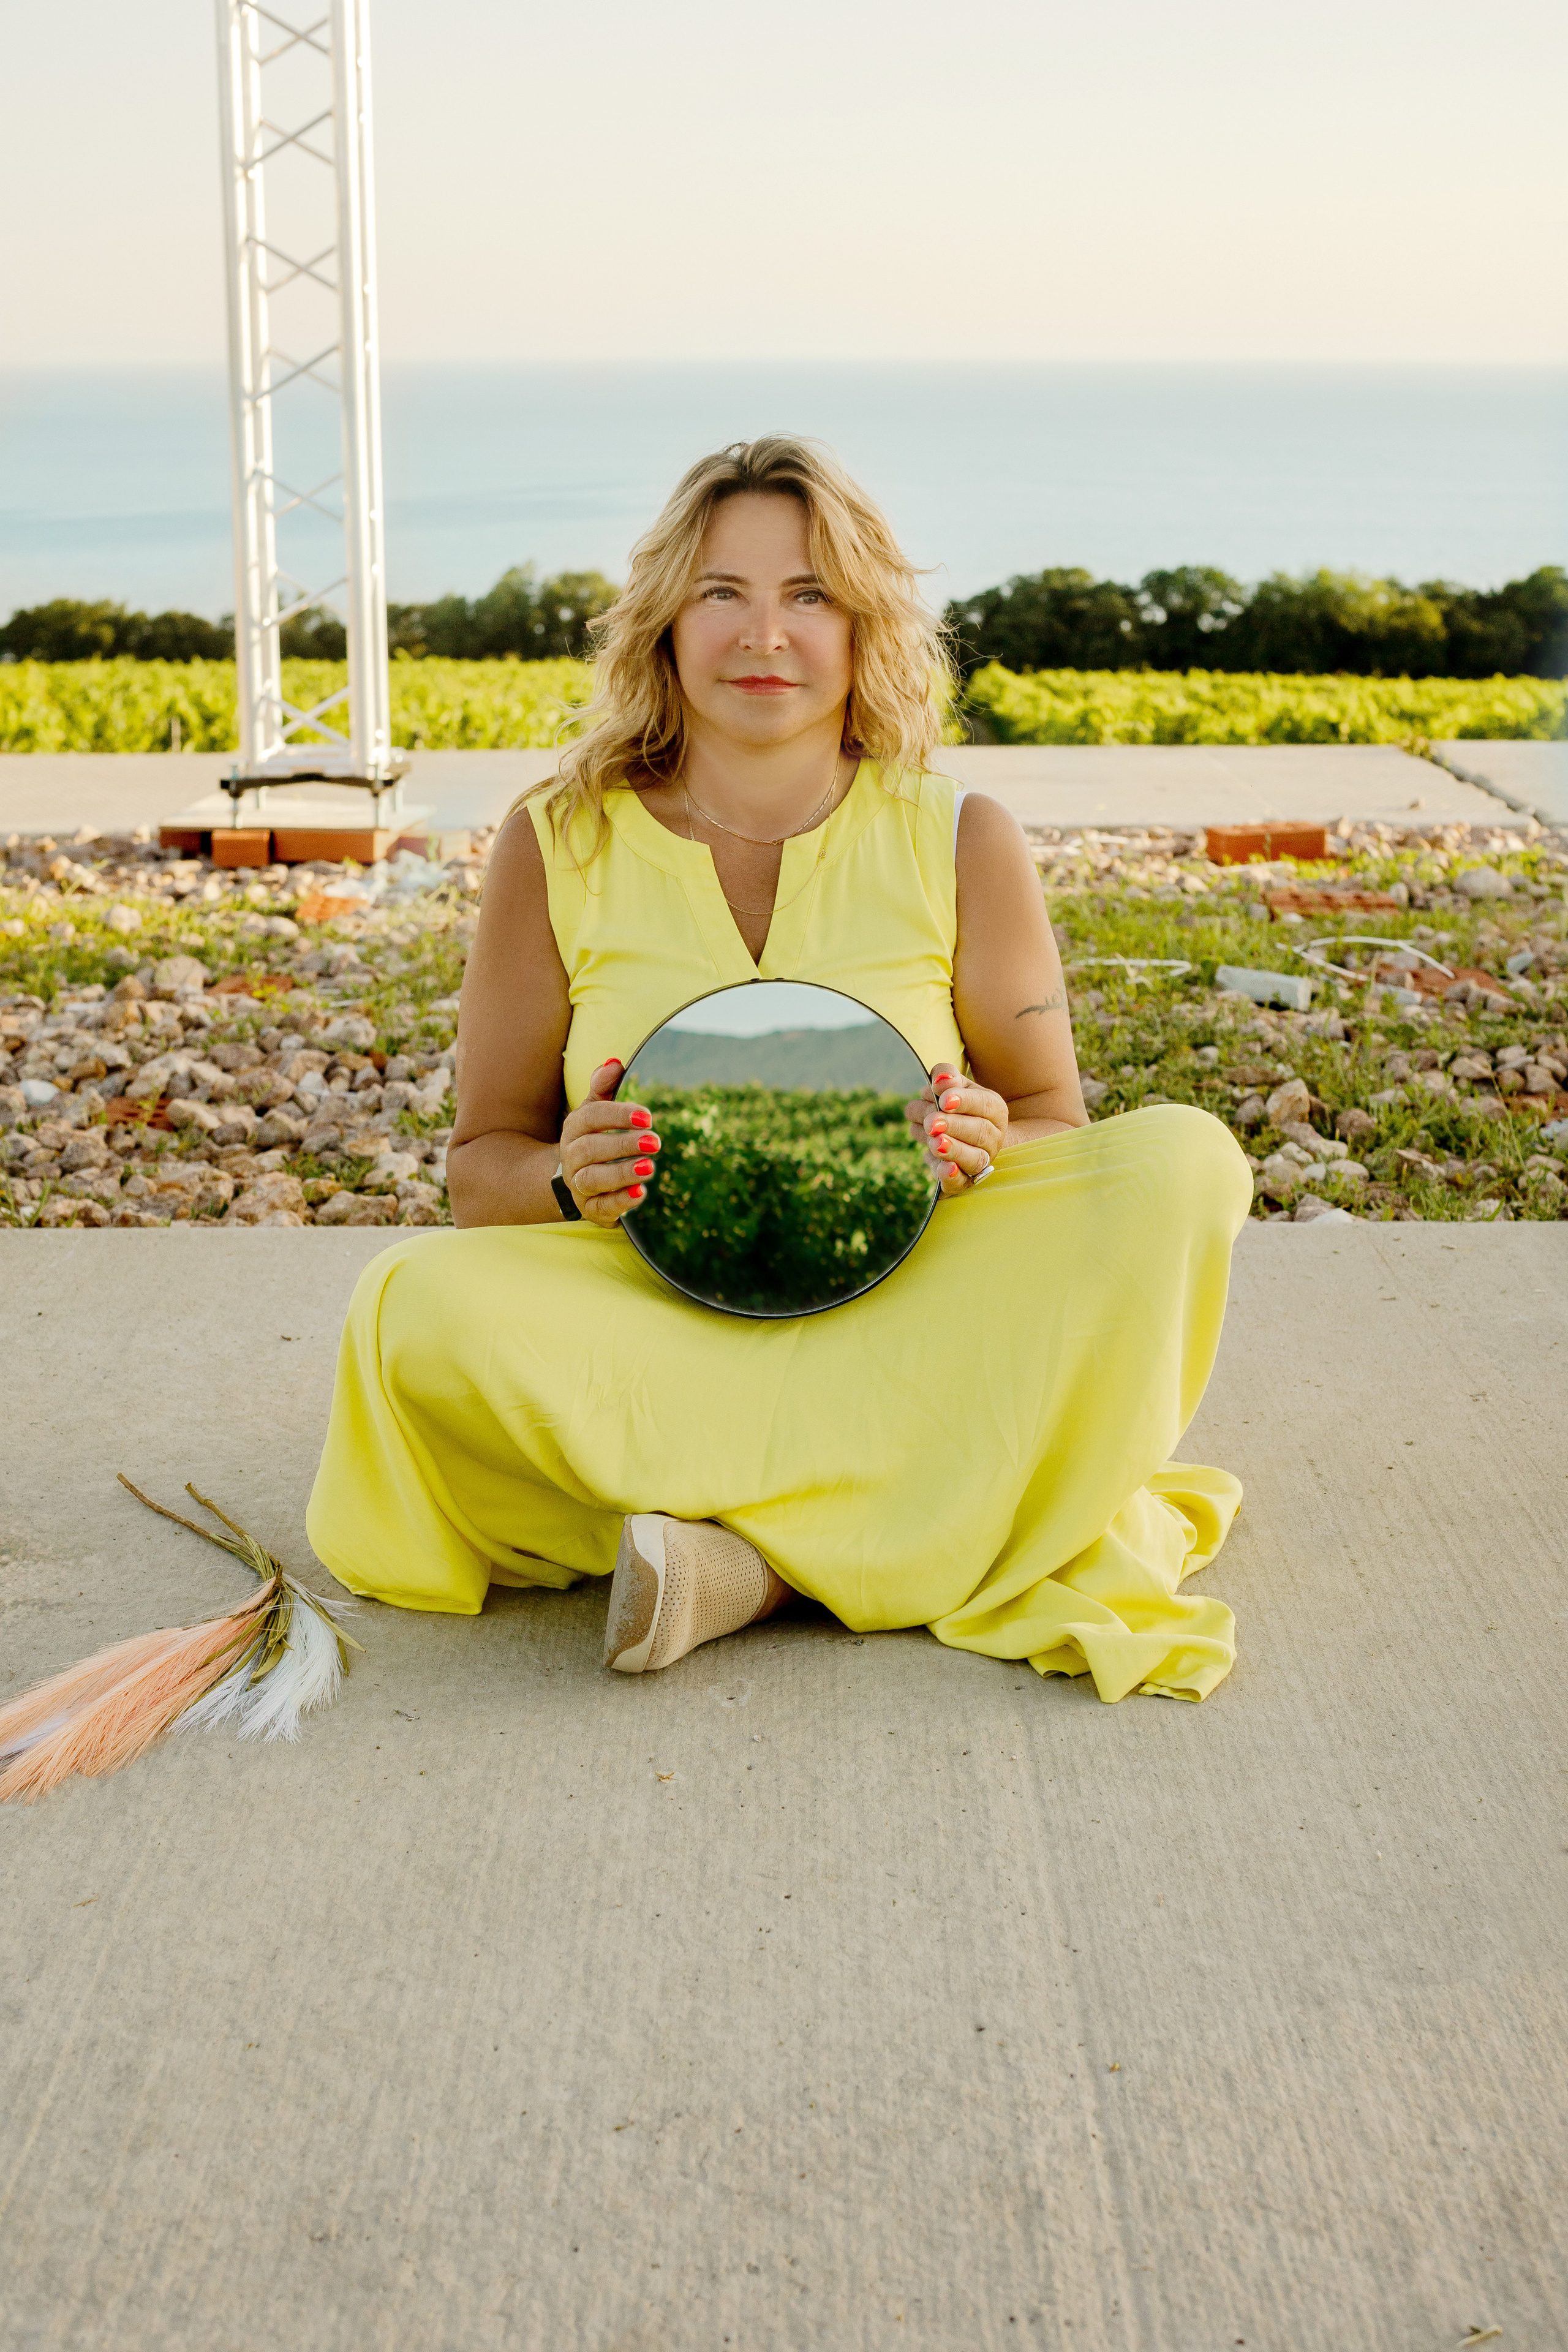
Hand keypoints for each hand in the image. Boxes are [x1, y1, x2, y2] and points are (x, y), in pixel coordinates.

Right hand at [558, 1059, 659, 1226]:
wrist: (576, 1178)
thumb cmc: (594, 1137)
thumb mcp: (596, 1110)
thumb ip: (603, 1087)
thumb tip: (614, 1063)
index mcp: (574, 1128)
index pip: (590, 1118)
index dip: (618, 1115)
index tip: (647, 1116)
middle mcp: (572, 1156)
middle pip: (590, 1149)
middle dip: (623, 1144)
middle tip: (656, 1141)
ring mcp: (578, 1185)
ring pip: (592, 1179)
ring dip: (621, 1173)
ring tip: (649, 1168)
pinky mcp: (590, 1208)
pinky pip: (600, 1207)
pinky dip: (620, 1201)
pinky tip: (641, 1194)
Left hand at [905, 1062, 1007, 1197]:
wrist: (966, 1137)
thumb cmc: (956, 1106)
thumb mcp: (955, 1086)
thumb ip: (947, 1076)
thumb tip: (939, 1080)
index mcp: (994, 1110)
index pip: (984, 1104)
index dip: (964, 1101)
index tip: (944, 1099)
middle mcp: (993, 1137)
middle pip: (979, 1132)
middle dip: (953, 1126)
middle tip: (931, 1122)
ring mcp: (981, 1160)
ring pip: (974, 1158)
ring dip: (954, 1150)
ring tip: (935, 1142)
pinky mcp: (964, 1180)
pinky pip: (961, 1183)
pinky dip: (952, 1177)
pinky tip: (943, 1169)